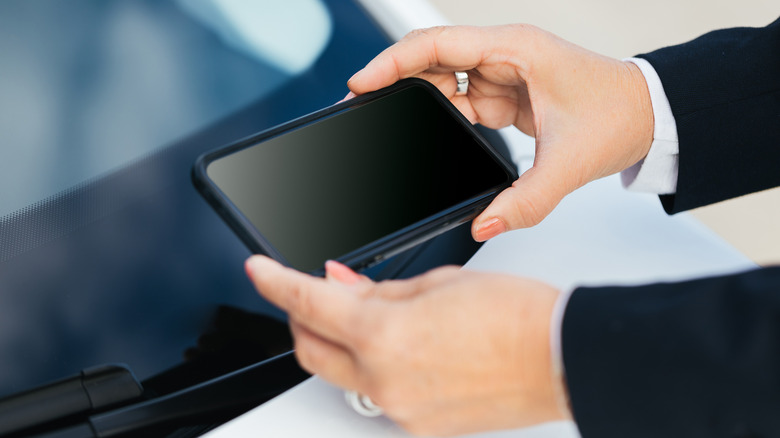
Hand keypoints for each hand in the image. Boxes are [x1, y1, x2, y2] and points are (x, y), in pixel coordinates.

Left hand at [246, 255, 570, 435]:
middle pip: (310, 349)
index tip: (259, 270)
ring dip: (342, 343)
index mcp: (383, 334)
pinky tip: (403, 345)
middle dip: (300, 318)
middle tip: (310, 293)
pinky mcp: (418, 425)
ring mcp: (399, 408)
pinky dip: (376, 366)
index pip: (306, 302)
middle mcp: (383, 379)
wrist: (558, 356)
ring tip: (372, 316)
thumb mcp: (436, 283)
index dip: (274, 282)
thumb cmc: (512, 314)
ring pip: (343, 373)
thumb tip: (342, 284)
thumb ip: (377, 289)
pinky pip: (378, 392)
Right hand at [347, 25, 653, 239]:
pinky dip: (444, 118)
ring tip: (392, 127)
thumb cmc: (619, 115)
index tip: (360, 83)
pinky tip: (432, 135)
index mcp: (516, 51)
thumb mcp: (569, 164)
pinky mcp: (505, 94)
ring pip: (443, 79)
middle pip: (431, 59)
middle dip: (395, 82)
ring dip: (420, 103)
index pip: (437, 44)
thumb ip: (525, 202)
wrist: (650, 116)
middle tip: (363, 108)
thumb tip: (483, 224)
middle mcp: (504, 55)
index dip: (392, 62)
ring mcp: (503, 73)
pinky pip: (461, 99)